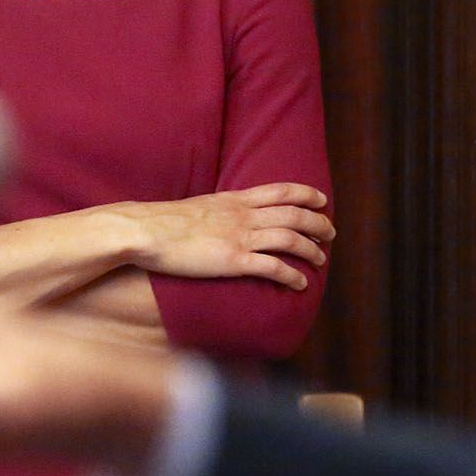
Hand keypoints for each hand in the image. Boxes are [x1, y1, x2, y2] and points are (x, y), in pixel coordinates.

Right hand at [113, 183, 333, 288]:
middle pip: (293, 214)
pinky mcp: (232, 261)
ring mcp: (239, 237)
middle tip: (331, 233)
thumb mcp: (200, 206)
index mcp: (235, 200)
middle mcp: (243, 215)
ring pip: (289, 239)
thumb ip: (220, 210)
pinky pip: (272, 267)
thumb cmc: (164, 222)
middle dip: (318, 223)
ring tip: (321, 259)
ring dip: (311, 249)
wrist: (145, 231)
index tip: (322, 199)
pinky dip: (291, 275)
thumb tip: (226, 216)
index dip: (306, 194)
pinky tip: (300, 284)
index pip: (281, 191)